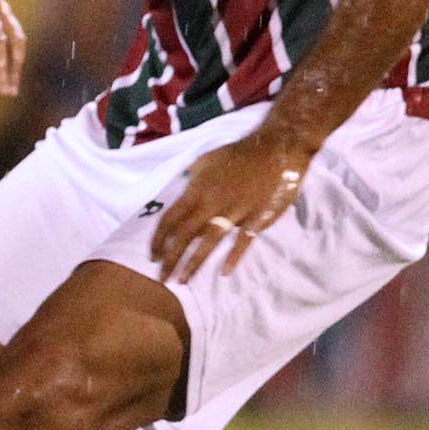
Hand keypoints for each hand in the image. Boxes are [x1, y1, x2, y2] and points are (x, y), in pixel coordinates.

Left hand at [150, 126, 313, 284]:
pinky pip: (243, 241)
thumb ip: (190, 179)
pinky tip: (224, 272)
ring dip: (194, 263)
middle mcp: (212, 202)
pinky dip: (233, 257)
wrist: (276, 148)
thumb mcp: (205, 160)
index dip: (158, 239)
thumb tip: (177, 194)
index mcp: (197, 189)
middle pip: (185, 235)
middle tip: (162, 278)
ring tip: (183, 280)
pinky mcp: (257, 217)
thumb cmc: (238, 154)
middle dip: (170, 258)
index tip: (152, 256)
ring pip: (209, 242)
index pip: (170, 218)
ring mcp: (235, 211)